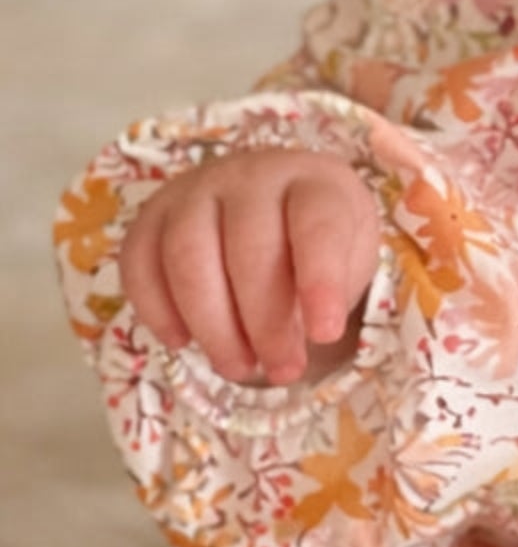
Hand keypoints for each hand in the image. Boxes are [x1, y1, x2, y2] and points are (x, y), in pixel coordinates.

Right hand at [118, 148, 380, 385]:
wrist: (274, 203)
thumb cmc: (317, 239)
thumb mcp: (348, 256)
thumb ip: (334, 287)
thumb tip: (308, 335)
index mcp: (313, 182)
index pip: (318, 225)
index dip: (320, 282)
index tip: (325, 334)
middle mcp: (251, 177)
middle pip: (248, 249)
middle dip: (265, 322)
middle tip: (284, 369)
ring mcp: (195, 191)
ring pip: (188, 257)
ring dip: (212, 325)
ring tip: (239, 367)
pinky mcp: (151, 215)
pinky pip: (139, 262)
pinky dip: (156, 310)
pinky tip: (181, 341)